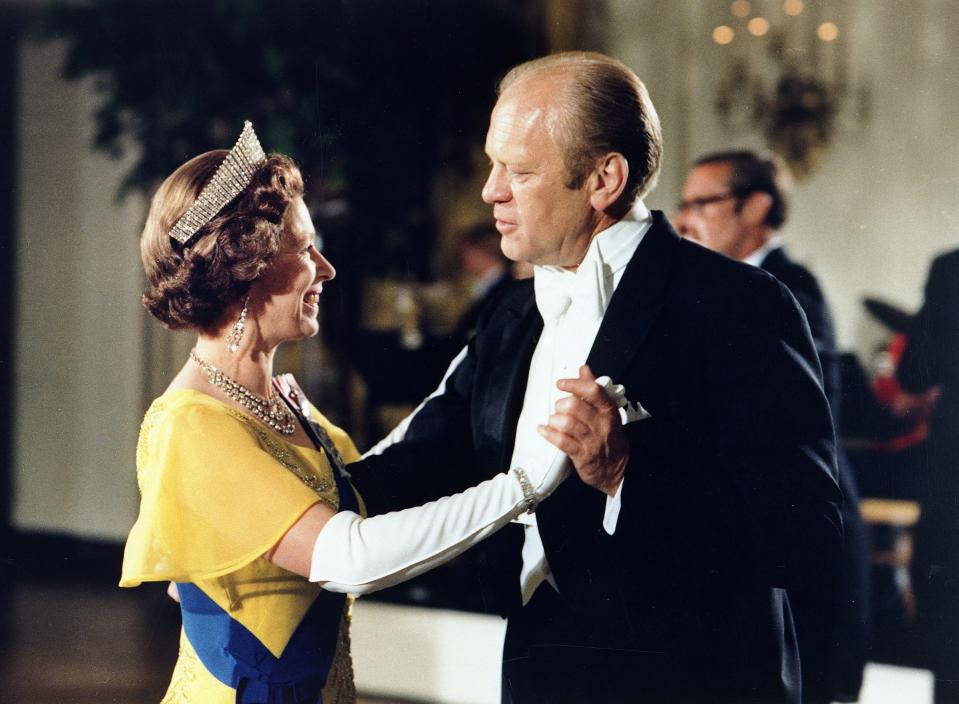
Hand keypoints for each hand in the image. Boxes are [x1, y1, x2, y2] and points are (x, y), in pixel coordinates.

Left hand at [538, 365, 628, 495]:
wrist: (617, 468)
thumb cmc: (607, 435)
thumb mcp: (605, 411)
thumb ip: (592, 389)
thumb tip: (584, 368)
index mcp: (608, 410)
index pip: (593, 391)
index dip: (574, 384)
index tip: (560, 384)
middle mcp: (602, 424)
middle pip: (575, 406)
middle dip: (560, 405)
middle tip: (558, 410)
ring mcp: (592, 441)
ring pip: (567, 423)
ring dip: (554, 420)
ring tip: (553, 422)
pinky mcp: (582, 456)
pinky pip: (561, 442)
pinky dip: (548, 434)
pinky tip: (543, 430)